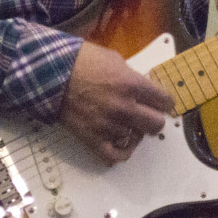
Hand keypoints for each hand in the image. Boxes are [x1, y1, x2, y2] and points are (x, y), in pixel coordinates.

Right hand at [59, 41, 174, 164]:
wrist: (51, 75)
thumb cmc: (83, 62)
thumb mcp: (116, 61)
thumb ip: (133, 78)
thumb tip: (144, 89)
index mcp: (133, 85)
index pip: (165, 101)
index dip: (165, 101)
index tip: (162, 102)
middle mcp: (124, 108)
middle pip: (156, 124)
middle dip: (154, 118)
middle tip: (148, 114)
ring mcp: (108, 125)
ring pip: (137, 138)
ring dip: (136, 131)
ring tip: (130, 124)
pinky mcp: (92, 139)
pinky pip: (115, 156)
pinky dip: (122, 152)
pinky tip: (123, 143)